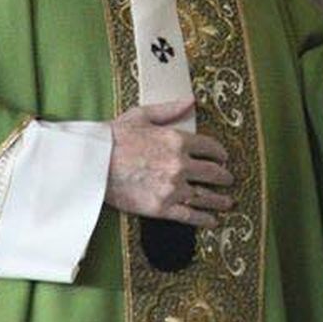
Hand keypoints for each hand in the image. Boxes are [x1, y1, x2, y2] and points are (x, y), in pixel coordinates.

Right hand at [105, 98, 233, 227]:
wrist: (93, 163)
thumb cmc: (114, 137)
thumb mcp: (142, 115)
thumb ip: (170, 109)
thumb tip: (192, 101)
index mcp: (177, 140)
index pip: (210, 147)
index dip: (220, 153)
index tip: (223, 158)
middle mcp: (180, 165)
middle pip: (213, 173)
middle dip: (224, 177)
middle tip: (229, 179)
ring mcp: (172, 188)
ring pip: (205, 196)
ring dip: (220, 200)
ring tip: (228, 203)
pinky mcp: (162, 208)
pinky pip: (190, 215)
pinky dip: (204, 219)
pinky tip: (212, 220)